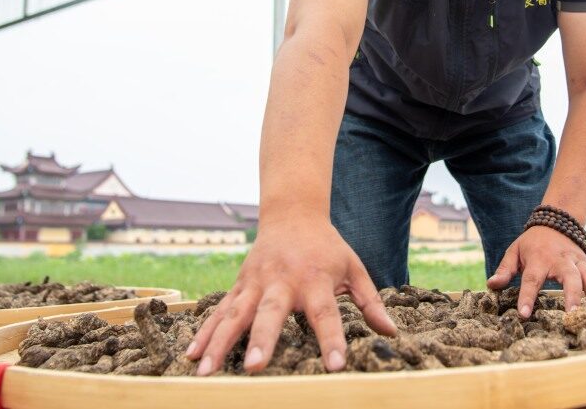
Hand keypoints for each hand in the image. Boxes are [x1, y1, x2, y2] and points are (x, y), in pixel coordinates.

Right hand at [186, 218, 395, 374]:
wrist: (292, 213)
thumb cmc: (327, 247)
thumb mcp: (354, 268)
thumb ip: (371, 302)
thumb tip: (391, 333)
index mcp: (315, 279)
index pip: (326, 313)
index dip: (332, 339)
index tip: (336, 365)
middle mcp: (282, 281)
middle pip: (271, 313)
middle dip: (262, 340)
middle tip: (256, 368)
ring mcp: (255, 283)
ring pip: (235, 314)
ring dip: (221, 342)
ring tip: (208, 371)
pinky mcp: (238, 285)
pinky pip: (219, 311)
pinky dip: (205, 333)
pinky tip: (193, 356)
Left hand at [486, 225, 585, 315]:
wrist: (556, 222)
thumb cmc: (532, 244)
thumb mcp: (514, 251)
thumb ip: (504, 269)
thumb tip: (491, 285)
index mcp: (539, 259)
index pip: (532, 280)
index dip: (527, 297)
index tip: (524, 314)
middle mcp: (560, 260)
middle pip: (569, 278)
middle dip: (571, 296)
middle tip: (571, 314)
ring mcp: (576, 263)